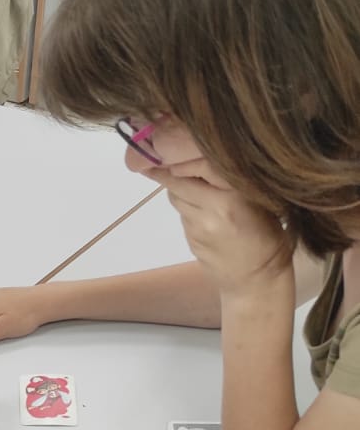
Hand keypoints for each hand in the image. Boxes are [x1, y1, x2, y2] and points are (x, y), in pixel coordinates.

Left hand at [153, 164, 289, 297]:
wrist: (256, 279)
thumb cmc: (266, 234)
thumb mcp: (260, 200)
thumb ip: (233, 180)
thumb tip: (201, 156)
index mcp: (237, 195)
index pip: (200, 165)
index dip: (182, 158)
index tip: (170, 150)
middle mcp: (215, 209)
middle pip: (179, 181)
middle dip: (172, 172)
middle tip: (164, 162)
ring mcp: (199, 227)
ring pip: (176, 197)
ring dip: (179, 190)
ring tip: (196, 190)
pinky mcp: (190, 239)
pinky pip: (182, 215)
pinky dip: (187, 208)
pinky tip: (203, 213)